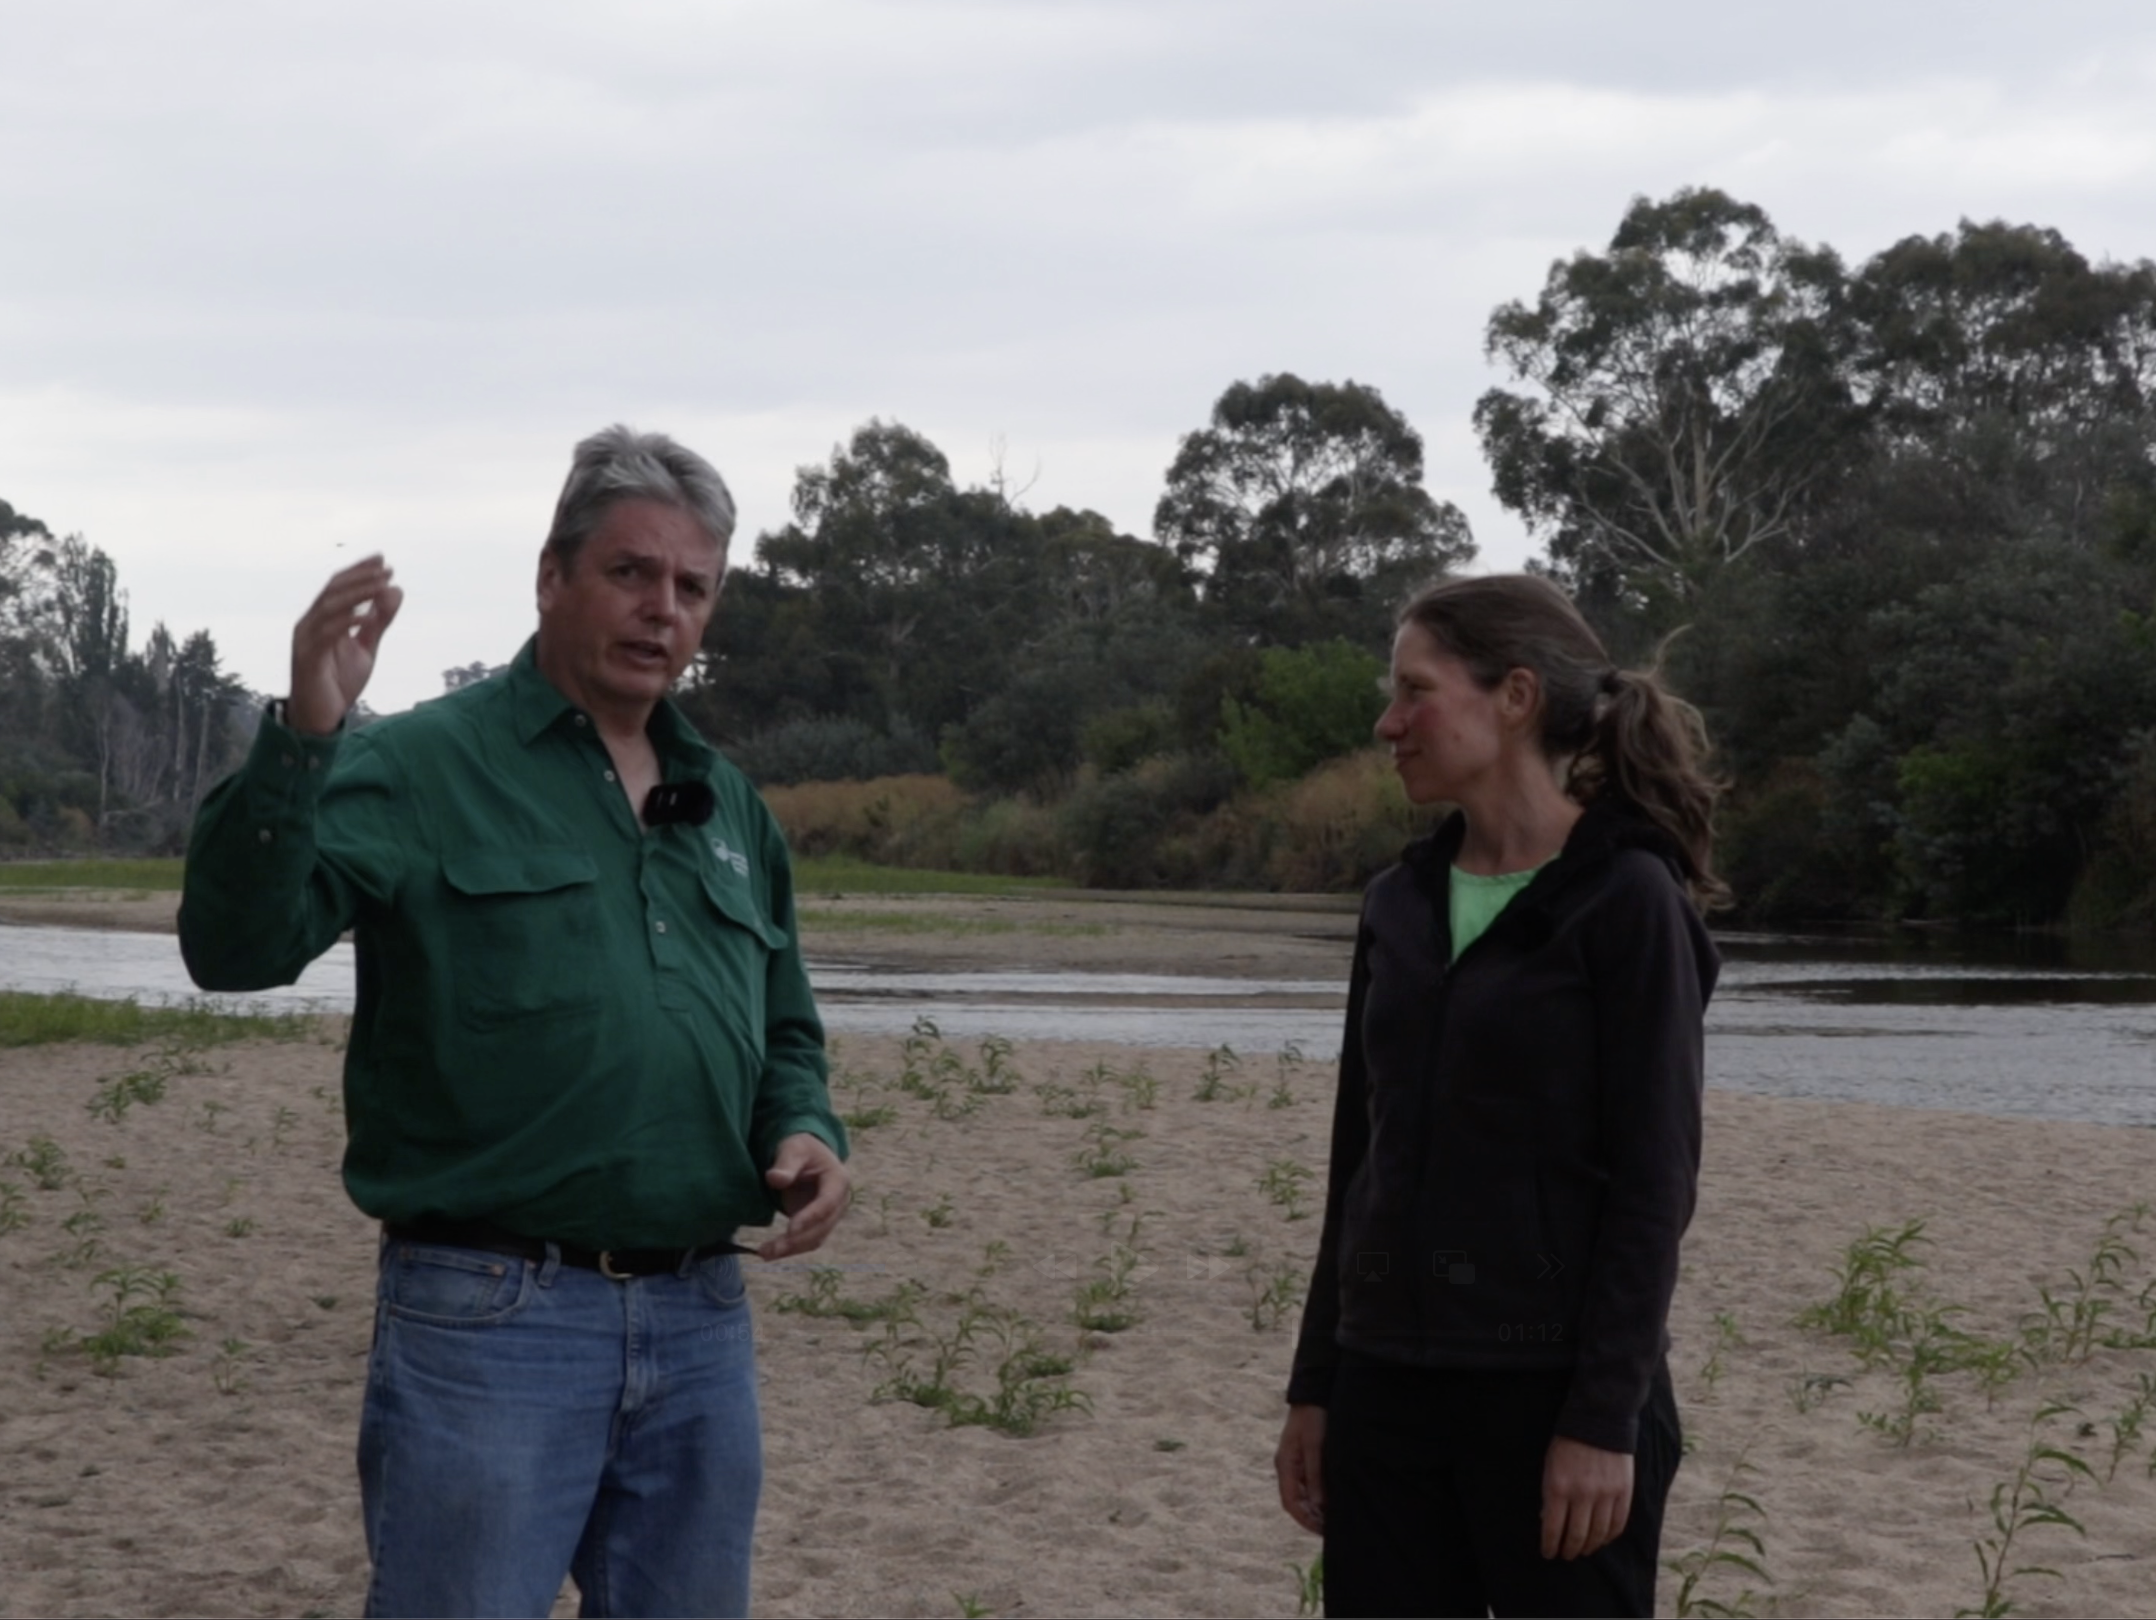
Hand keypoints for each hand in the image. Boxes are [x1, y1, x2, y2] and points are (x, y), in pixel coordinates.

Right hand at [289, 556, 402, 735]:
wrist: (319, 718)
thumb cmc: (338, 681)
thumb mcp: (365, 648)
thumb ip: (379, 622)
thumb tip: (396, 590)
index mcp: (321, 619)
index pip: (337, 586)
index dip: (359, 571)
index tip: (382, 559)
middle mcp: (309, 624)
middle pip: (333, 591)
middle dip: (361, 577)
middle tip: (387, 568)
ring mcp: (305, 640)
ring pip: (329, 607)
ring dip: (357, 594)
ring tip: (382, 584)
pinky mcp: (307, 658)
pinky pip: (326, 635)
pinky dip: (346, 622)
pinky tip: (367, 616)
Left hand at [757, 1133, 849, 1259]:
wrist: (806, 1155)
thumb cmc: (801, 1149)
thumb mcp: (793, 1148)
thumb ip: (786, 1163)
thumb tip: (775, 1179)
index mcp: (838, 1179)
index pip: (827, 1203)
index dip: (810, 1217)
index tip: (790, 1229)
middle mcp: (839, 1201)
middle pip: (822, 1226)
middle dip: (797, 1240)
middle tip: (769, 1249)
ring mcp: (830, 1215)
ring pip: (815, 1238)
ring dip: (792, 1249)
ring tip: (765, 1253)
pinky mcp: (818, 1224)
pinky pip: (807, 1241)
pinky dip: (791, 1248)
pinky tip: (770, 1251)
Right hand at [1274, 1404, 1326, 1533]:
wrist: (1313, 1396)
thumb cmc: (1313, 1418)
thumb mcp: (1316, 1446)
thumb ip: (1315, 1476)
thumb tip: (1317, 1505)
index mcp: (1285, 1466)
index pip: (1290, 1503)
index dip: (1304, 1520)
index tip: (1322, 1530)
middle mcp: (1287, 1468)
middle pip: (1295, 1502)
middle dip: (1310, 1518)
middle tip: (1331, 1530)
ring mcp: (1294, 1464)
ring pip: (1301, 1495)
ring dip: (1314, 1509)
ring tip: (1332, 1520)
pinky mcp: (1302, 1459)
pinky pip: (1307, 1485)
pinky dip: (1316, 1497)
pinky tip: (1330, 1501)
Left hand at [1541, 1435, 1633, 1559]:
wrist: (1599, 1420)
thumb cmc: (1568, 1443)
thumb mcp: (1550, 1465)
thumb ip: (1550, 1494)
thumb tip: (1547, 1520)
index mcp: (1558, 1486)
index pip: (1553, 1527)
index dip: (1550, 1545)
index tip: (1548, 1553)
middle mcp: (1582, 1494)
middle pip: (1576, 1535)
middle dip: (1569, 1550)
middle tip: (1566, 1555)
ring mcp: (1605, 1494)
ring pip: (1598, 1534)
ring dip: (1589, 1546)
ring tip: (1583, 1550)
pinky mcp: (1623, 1492)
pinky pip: (1618, 1524)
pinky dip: (1609, 1537)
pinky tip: (1602, 1539)